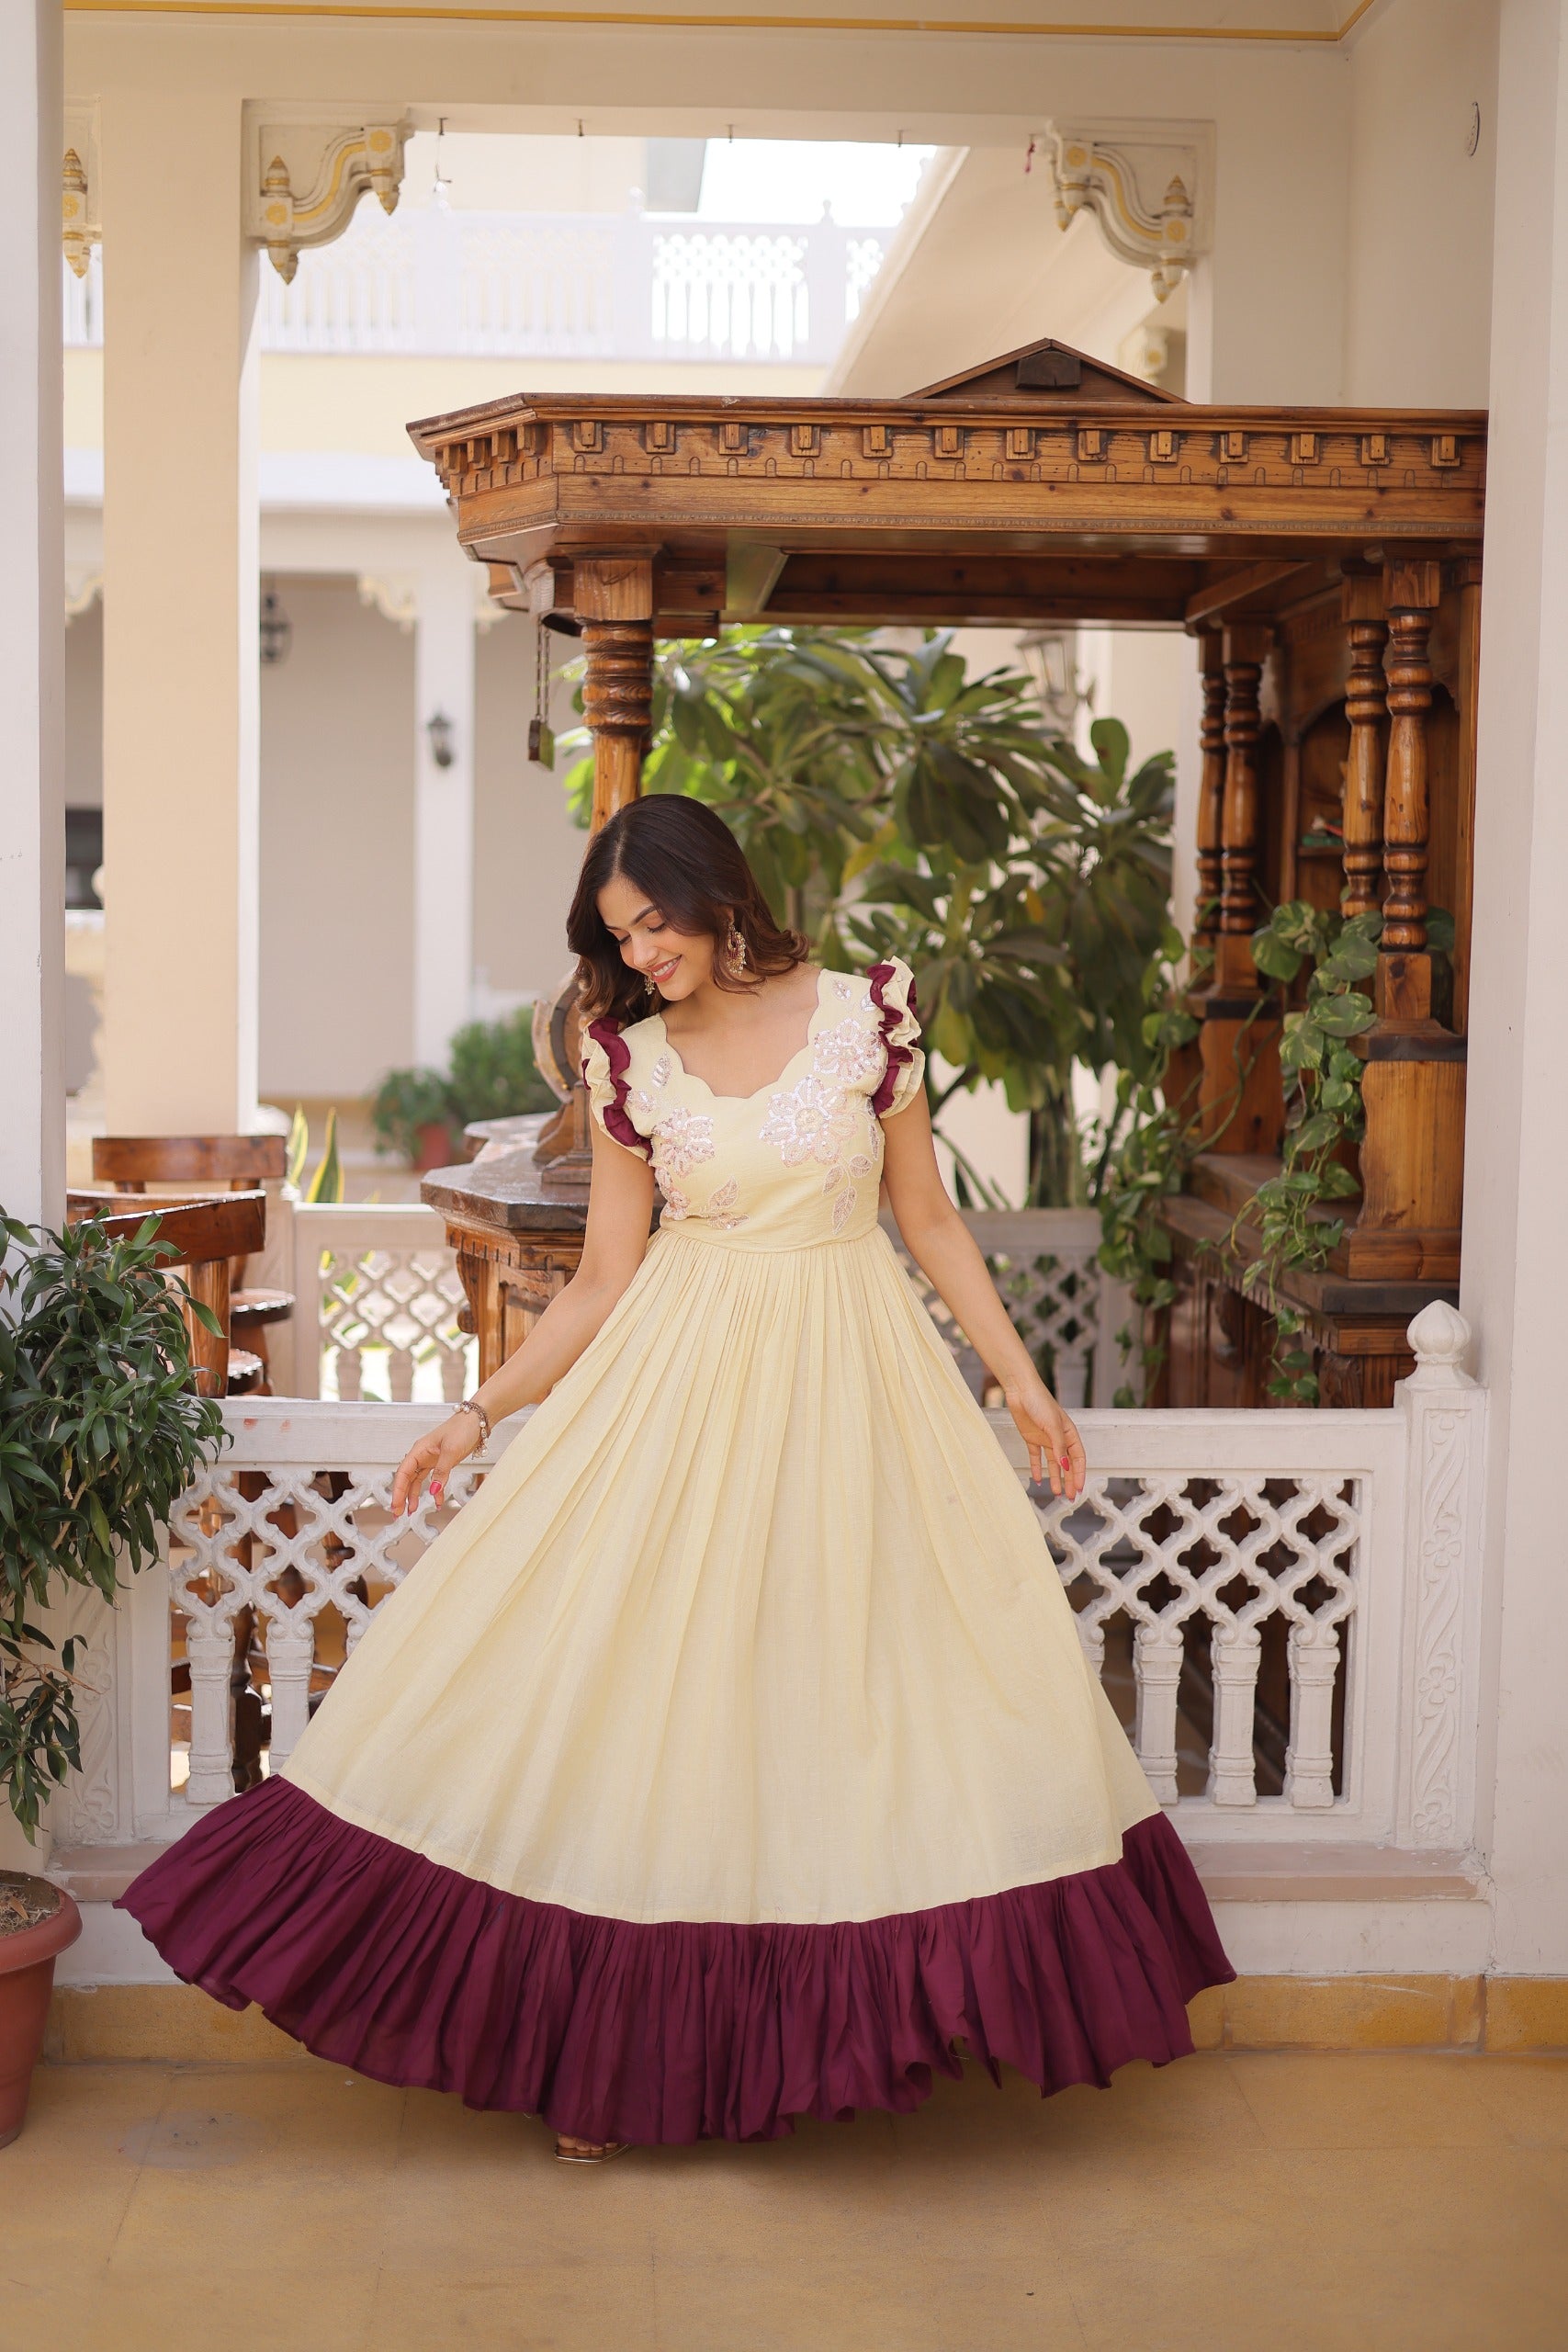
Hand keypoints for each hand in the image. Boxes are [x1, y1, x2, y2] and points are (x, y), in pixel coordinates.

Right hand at [391, 1412, 482, 1516]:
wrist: (478, 1421)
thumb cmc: (462, 1429)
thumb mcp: (451, 1451)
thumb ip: (441, 1472)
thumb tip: (432, 1491)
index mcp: (419, 1450)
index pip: (403, 1473)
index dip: (398, 1490)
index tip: (395, 1505)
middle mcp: (422, 1455)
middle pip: (406, 1479)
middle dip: (401, 1497)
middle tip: (397, 1514)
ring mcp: (431, 1459)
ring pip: (417, 1481)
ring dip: (414, 1497)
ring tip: (412, 1513)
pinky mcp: (441, 1463)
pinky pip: (433, 1480)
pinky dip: (434, 1492)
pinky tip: (437, 1503)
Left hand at [1005, 1372, 1085, 1501]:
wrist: (1021, 1390)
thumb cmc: (1040, 1402)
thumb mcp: (1053, 1426)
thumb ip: (1059, 1447)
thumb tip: (1065, 1466)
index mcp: (1069, 1433)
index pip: (1078, 1458)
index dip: (1079, 1474)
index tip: (1079, 1488)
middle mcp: (1059, 1438)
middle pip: (1067, 1464)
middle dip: (1069, 1480)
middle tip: (1070, 1497)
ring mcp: (1045, 1438)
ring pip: (1053, 1463)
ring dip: (1055, 1478)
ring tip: (1056, 1493)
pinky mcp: (1031, 1438)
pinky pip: (1036, 1457)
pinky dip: (1037, 1468)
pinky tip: (1038, 1480)